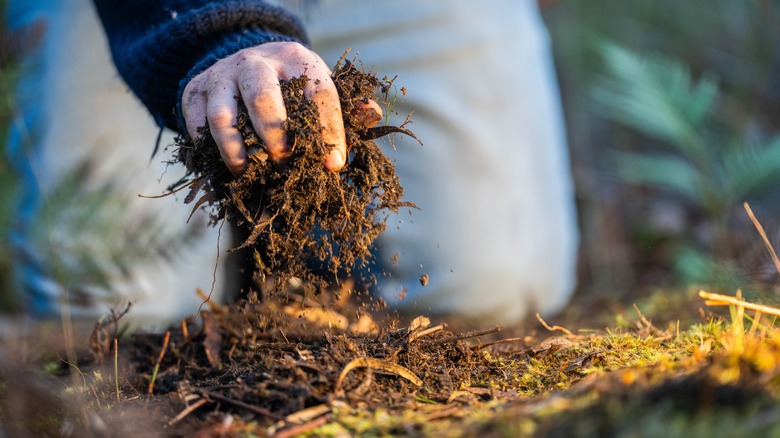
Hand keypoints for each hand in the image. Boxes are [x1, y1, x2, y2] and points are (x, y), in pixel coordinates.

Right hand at [182, 42, 349, 175]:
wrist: (242, 63)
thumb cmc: (291, 86)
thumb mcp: (318, 86)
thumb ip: (347, 105)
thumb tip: (371, 114)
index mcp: (297, 59)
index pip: (318, 93)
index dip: (329, 130)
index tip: (334, 164)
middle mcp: (256, 61)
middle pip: (263, 97)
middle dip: (275, 136)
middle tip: (284, 162)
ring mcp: (222, 75)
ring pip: (223, 116)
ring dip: (236, 150)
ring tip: (249, 172)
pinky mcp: (195, 91)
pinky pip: (197, 125)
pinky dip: (210, 150)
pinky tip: (228, 168)